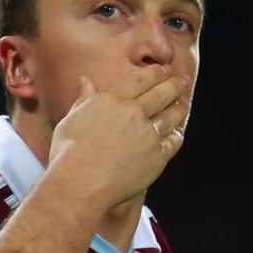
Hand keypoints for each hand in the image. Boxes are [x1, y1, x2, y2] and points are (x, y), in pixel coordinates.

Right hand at [48, 65, 190, 208]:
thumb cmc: (69, 152)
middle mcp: (132, 113)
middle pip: (161, 93)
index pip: (140, 79)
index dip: (155, 73)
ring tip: (184, 104)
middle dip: (175, 84)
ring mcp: (147, 134)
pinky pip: (173, 141)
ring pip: (171, 115)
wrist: (80, 182)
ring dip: (180, 107)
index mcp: (111, 100)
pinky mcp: (156, 156)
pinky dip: (177, 135)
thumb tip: (85, 80)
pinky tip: (177, 133)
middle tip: (182, 80)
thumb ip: (83, 99)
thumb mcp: (71, 119)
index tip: (163, 70)